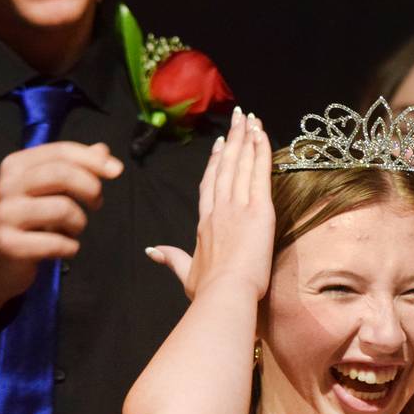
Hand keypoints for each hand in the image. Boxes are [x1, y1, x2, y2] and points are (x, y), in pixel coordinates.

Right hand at [0, 141, 122, 324]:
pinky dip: (70, 247)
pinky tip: (66, 248)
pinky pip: (55, 243)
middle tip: (97, 204)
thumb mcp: (46, 190)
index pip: (60, 152)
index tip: (116, 171)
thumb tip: (103, 151)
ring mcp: (6, 215)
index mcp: (16, 166)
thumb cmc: (26, 222)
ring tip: (74, 230)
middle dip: (90, 188)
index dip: (92, 160)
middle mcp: (8, 186)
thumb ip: (73, 168)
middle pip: (61, 174)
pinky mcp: (9, 245)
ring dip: (79, 222)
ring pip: (62, 209)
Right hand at [146, 109, 272, 301]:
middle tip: (237, 119)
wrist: (224, 294)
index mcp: (204, 224)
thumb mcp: (186, 274)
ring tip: (249, 118)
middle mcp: (219, 210)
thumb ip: (171, 259)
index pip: (209, 186)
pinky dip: (260, 151)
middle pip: (225, 167)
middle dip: (232, 141)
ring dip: (246, 138)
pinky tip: (261, 134)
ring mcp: (237, 207)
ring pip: (241, 164)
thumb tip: (152, 251)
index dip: (214, 163)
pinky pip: (259, 173)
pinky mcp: (258, 210)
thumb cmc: (209, 290)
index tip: (220, 145)